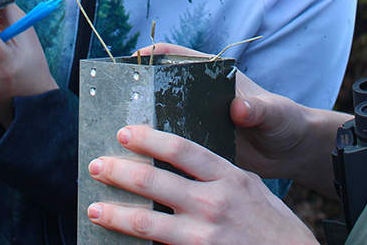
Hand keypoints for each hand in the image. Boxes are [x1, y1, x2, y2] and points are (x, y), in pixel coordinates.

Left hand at [85, 125, 318, 244]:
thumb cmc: (271, 224)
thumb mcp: (250, 186)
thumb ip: (217, 173)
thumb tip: (179, 158)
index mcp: (228, 178)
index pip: (181, 150)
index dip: (149, 139)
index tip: (125, 133)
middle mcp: (214, 204)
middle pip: (155, 183)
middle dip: (120, 172)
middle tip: (97, 165)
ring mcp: (204, 236)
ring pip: (147, 222)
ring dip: (116, 214)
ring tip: (94, 208)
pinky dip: (135, 243)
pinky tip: (118, 240)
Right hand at [132, 43, 344, 193]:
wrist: (291, 152)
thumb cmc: (284, 121)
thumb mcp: (273, 111)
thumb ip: (257, 108)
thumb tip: (240, 108)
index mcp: (215, 76)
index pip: (177, 56)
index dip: (153, 54)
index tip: (132, 62)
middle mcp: (201, 96)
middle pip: (161, 87)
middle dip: (138, 92)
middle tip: (116, 104)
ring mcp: (197, 121)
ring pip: (162, 118)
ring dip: (143, 125)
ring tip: (119, 136)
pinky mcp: (199, 147)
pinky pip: (172, 147)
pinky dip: (157, 152)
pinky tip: (141, 163)